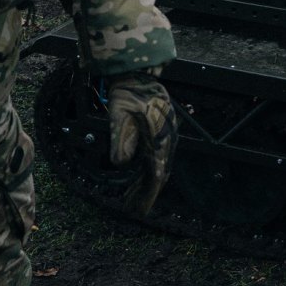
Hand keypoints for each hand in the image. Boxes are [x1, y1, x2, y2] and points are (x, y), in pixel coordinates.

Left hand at [106, 72, 176, 215]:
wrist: (138, 74)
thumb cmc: (127, 93)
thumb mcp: (119, 114)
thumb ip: (121, 138)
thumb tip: (119, 164)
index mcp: (158, 139)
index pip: (155, 175)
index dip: (147, 195)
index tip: (138, 211)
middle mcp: (166, 140)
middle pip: (158, 174)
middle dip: (145, 194)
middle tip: (133, 210)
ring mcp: (166, 136)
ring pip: (157, 167)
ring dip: (145, 184)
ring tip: (131, 198)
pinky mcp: (161, 132)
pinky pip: (156, 158)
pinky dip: (146, 171)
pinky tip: (136, 178)